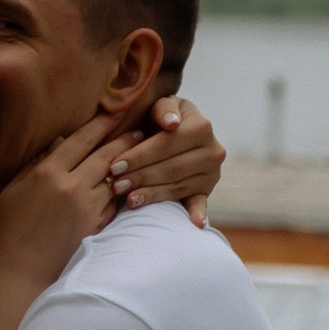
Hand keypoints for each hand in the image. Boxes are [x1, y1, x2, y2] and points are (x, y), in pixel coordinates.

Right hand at [0, 111, 132, 329]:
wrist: (19, 275)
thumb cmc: (8, 232)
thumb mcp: (13, 191)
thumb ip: (35, 164)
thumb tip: (57, 143)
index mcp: (47, 173)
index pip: (80, 140)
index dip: (100, 124)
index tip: (114, 112)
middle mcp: (71, 187)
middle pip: (105, 156)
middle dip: (124, 140)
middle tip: (139, 129)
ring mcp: (87, 209)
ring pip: (115, 180)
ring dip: (129, 166)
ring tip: (142, 155)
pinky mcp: (97, 229)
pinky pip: (116, 204)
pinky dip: (124, 193)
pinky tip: (132, 186)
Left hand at [108, 97, 225, 227]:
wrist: (176, 130)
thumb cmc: (161, 117)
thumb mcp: (162, 105)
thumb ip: (164, 109)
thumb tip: (171, 124)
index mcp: (202, 126)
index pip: (166, 144)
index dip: (140, 155)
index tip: (115, 165)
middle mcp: (213, 150)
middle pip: (171, 168)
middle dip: (140, 177)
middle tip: (116, 185)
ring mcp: (212, 173)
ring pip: (177, 186)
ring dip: (152, 194)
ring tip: (128, 199)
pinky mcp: (207, 190)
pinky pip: (200, 203)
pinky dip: (198, 213)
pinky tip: (194, 224)